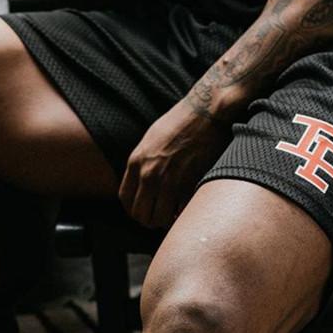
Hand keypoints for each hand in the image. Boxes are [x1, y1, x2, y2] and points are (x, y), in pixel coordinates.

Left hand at [119, 100, 231, 228]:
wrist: (206, 112)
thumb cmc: (180, 122)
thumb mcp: (151, 139)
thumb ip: (142, 162)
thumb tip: (141, 182)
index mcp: (136, 161)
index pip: (125, 200)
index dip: (134, 210)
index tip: (144, 210)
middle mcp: (149, 173)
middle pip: (140, 214)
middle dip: (149, 219)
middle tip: (160, 216)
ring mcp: (169, 181)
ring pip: (159, 219)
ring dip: (166, 221)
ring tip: (174, 214)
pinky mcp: (190, 185)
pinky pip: (181, 212)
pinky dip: (183, 215)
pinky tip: (187, 209)